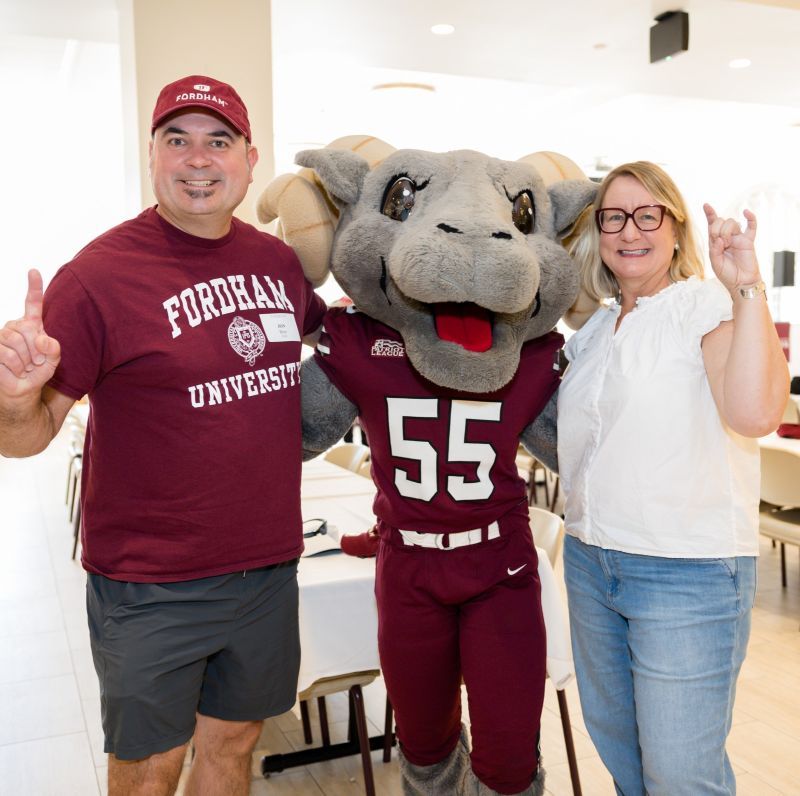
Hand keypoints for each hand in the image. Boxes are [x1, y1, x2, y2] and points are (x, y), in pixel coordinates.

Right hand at [0, 269, 60, 399]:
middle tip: (36, 362)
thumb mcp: (53, 361)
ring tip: (26, 367)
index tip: (34, 270)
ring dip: (26, 360)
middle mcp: (15, 327)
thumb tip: (41, 339)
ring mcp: (1, 336)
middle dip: (37, 351)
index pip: (32, 303)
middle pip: (28, 331)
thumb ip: (54, 349)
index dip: (33, 287)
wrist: (23, 390)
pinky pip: (6, 354)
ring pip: (16, 343)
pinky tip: (16, 370)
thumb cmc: (38, 372)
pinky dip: (16, 366)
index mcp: (32, 325)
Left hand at [703, 204, 760, 292]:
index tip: (706, 205)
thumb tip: (719, 239)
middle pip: (720, 221)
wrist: (741, 282)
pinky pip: (752, 225)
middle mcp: (726, 237)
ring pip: (732, 222)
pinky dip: (751, 217)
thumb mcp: (715, 264)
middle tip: (719, 242)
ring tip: (727, 244)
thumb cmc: (727, 274)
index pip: (712, 225)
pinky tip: (746, 212)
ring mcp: (738, 237)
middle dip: (716, 228)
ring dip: (726, 231)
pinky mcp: (748, 240)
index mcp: (715, 242)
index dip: (709, 214)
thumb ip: (714, 251)